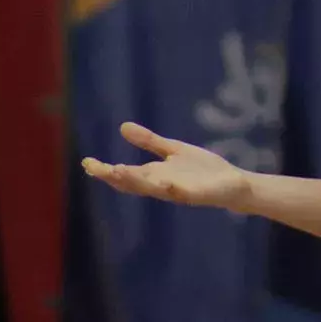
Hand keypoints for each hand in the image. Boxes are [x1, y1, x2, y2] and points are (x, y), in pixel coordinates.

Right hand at [81, 122, 252, 211]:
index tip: (87, 162)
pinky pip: (182, 192)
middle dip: (114, 176)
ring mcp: (179, 191)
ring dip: (136, 181)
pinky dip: (172, 188)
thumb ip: (150, 141)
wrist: (233, 184)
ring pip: (153, 189)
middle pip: (133, 183)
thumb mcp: (173, 151)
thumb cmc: (202, 170)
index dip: (105, 171)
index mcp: (155, 176)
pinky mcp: (197, 194)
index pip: (125, 175)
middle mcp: (162, 185)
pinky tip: (163, 181)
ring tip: (119, 171)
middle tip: (94, 169)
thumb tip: (122, 127)